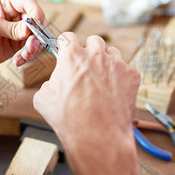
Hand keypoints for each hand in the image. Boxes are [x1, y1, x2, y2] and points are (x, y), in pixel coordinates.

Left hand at [0, 0, 44, 70]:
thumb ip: (10, 28)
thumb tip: (29, 29)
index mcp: (7, 3)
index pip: (29, 3)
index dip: (36, 13)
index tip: (38, 26)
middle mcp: (15, 15)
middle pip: (37, 22)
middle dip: (36, 35)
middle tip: (31, 47)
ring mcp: (17, 31)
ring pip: (36, 37)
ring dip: (33, 48)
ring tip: (24, 56)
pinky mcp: (16, 45)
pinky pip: (29, 50)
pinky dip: (27, 56)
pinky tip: (17, 61)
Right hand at [33, 33, 140, 150]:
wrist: (97, 137)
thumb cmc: (69, 120)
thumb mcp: (43, 100)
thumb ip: (48, 84)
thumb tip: (53, 84)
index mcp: (72, 56)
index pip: (68, 37)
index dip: (65, 44)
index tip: (66, 50)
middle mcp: (95, 55)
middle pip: (93, 40)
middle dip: (88, 51)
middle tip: (85, 67)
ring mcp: (116, 64)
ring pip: (111, 53)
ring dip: (105, 62)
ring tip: (100, 81)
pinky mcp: (132, 76)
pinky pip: (126, 69)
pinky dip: (120, 78)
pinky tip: (113, 92)